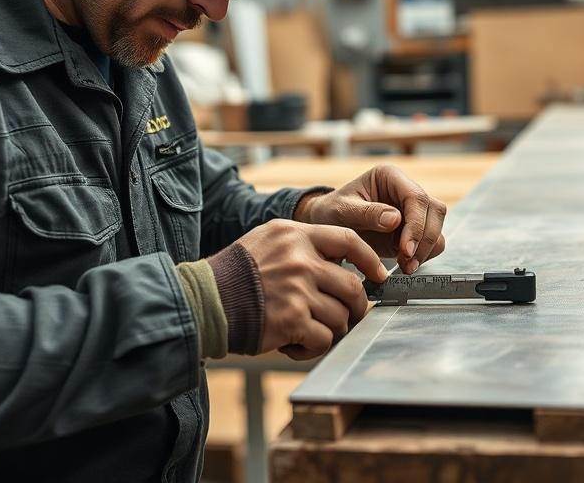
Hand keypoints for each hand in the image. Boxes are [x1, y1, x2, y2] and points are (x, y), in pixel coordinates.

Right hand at [235, 219, 386, 359]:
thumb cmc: (234, 274)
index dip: (369, 259)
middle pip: (352, 286)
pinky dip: (314, 348)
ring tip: (309, 331)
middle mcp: (300, 260)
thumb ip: (301, 246)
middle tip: (348, 316)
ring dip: (331, 330)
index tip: (378, 275)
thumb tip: (340, 263)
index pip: (348, 239)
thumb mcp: (266, 241)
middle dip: (356, 307)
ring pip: (341, 316)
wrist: (205, 301)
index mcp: (295, 235)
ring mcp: (298, 290)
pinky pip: (324, 339)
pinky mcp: (293, 320)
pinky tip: (295, 344)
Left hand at [296, 166, 446, 274]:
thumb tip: (395, 219)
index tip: (405, 249)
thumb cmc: (332, 212)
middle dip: (424, 239)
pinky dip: (424, 255)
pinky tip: (406, 265)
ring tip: (406, 266)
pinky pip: (431, 241)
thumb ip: (367, 213)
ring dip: (426, 249)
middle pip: (434, 211)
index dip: (416, 224)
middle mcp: (405, 190)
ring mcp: (412, 210)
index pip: (416, 197)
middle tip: (407, 262)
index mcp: (390, 177)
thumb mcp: (342, 211)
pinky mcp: (413, 229)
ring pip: (437, 226)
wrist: (328, 225)